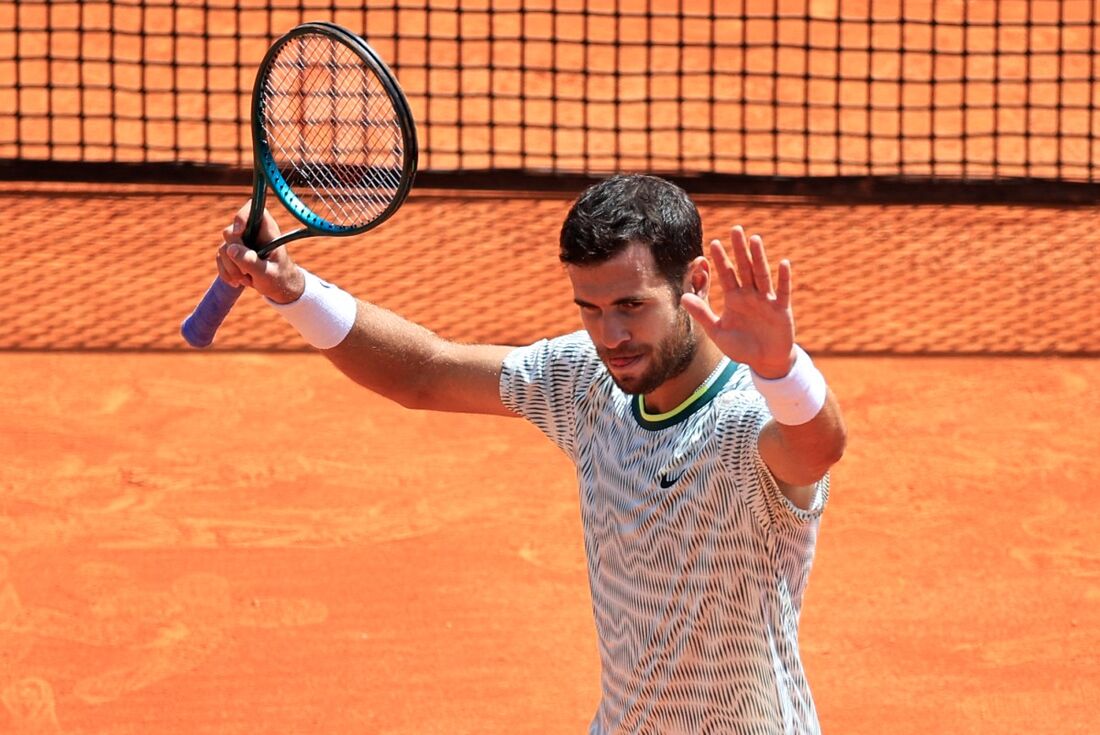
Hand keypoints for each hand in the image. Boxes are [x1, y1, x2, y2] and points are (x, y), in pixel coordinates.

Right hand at [215, 201, 304, 303]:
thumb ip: (251, 261)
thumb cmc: (279, 278)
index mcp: (267, 231)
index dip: (241, 217)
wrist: (278, 289)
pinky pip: (220, 258)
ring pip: (223, 248)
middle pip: (230, 232)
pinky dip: (226, 272)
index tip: (238, 232)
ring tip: (247, 280)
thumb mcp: (267, 273)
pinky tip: (238, 282)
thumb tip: (231, 250)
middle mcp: (252, 233)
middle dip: (234, 255)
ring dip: (231, 268)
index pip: (252, 209)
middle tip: (245, 271)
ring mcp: (241, 242)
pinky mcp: (233, 252)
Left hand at [681, 226, 796, 378]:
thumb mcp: (718, 332)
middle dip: (739, 250)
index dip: (720, 260)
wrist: (765, 361)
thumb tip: (682, 297)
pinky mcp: (781, 310)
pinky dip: (783, 279)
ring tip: (755, 239)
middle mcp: (750, 295)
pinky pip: (783, 292)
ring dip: (759, 258)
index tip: (713, 243)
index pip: (726, 275)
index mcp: (734, 299)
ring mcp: (766, 301)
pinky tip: (784, 263)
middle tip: (735, 229)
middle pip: (744, 269)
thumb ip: (702, 314)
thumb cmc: (741, 347)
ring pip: (762, 275)